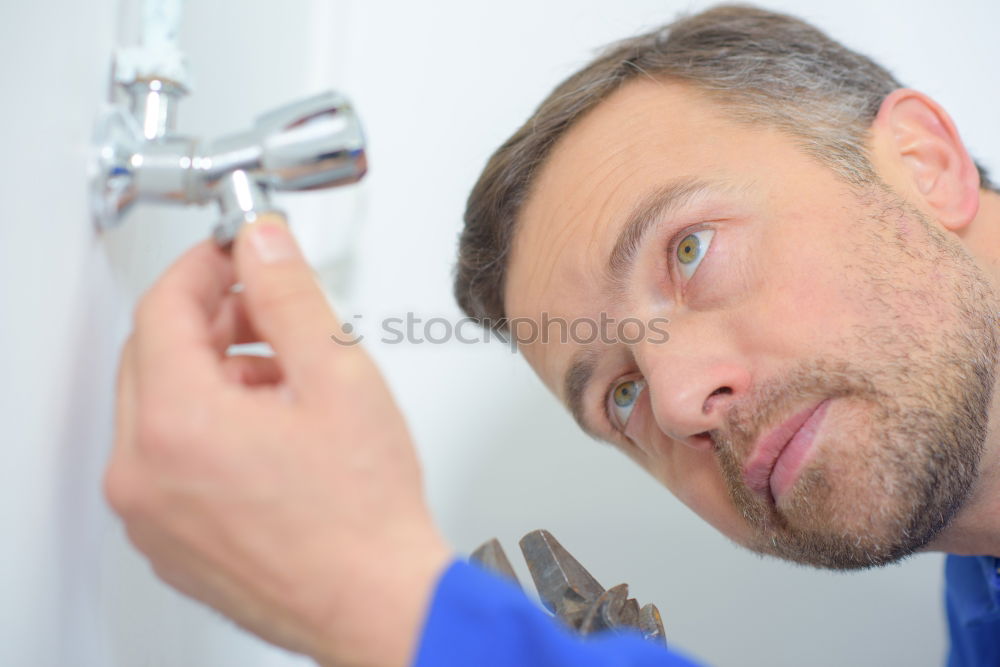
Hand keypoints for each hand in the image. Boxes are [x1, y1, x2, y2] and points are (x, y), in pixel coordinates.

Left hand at [103, 215, 451, 665]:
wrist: (378, 603)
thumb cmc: (364, 514)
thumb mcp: (337, 376)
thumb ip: (289, 295)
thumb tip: (262, 242)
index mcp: (176, 423)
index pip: (163, 308)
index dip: (205, 266)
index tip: (236, 253)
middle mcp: (143, 472)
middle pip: (154, 355)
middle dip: (211, 321)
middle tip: (267, 312)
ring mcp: (150, 513)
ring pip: (160, 408)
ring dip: (214, 375)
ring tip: (284, 379)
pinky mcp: (168, 540)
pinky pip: (167, 459)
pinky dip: (207, 428)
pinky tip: (270, 430)